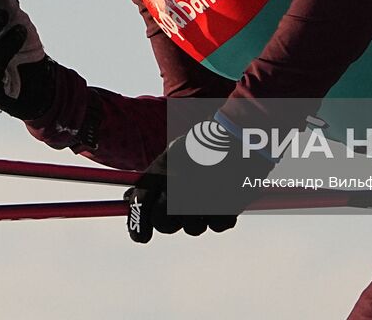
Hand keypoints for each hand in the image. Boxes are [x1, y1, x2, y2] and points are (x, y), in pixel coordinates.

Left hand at [124, 118, 274, 242]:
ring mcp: (204, 201)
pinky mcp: (227, 209)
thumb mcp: (173, 154)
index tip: (140, 237)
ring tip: (205, 195)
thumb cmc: (205, 144)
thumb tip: (129, 199)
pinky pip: (217, 225)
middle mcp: (181, 188)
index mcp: (164, 171)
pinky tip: (222, 196)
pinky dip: (219, 215)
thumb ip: (151, 179)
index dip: (136, 226)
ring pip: (193, 228)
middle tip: (176, 212)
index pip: (141, 205)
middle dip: (167, 222)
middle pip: (164, 224)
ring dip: (196, 218)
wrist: (243, 134)